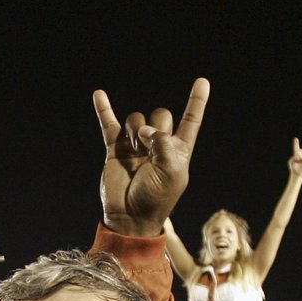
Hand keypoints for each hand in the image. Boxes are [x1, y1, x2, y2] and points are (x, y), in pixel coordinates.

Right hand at [94, 79, 210, 237]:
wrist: (129, 218)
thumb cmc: (156, 200)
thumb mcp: (171, 172)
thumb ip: (163, 144)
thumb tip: (144, 130)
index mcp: (178, 151)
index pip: (190, 121)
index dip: (196, 102)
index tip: (202, 82)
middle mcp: (158, 146)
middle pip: (160, 116)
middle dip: (155, 125)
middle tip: (148, 147)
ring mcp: (136, 147)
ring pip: (137, 120)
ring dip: (135, 129)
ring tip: (133, 150)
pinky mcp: (115, 150)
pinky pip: (109, 125)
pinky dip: (104, 109)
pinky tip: (99, 94)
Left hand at [287, 137, 301, 176]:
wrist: (297, 173)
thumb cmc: (293, 168)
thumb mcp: (291, 162)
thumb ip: (293, 159)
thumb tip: (299, 158)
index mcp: (296, 155)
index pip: (296, 148)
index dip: (296, 143)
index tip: (295, 138)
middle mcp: (301, 155)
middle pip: (299, 153)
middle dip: (297, 157)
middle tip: (296, 162)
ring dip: (301, 160)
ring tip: (300, 164)